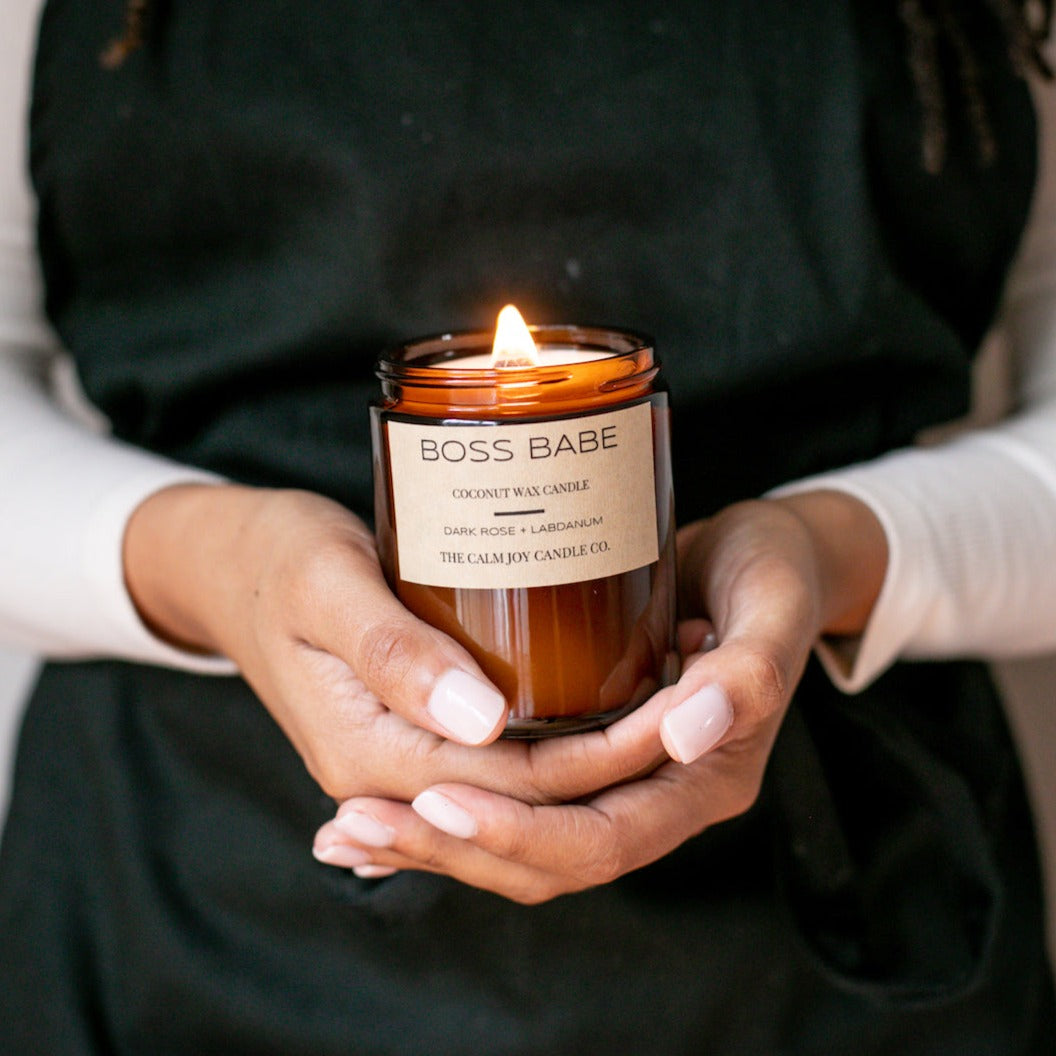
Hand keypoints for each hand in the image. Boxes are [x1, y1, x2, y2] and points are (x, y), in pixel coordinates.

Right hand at [122, 484, 667, 803]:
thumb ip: (395, 655)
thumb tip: (482, 722)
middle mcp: (389, 777)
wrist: (227, 565)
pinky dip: (561, 746)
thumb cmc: (275, 558)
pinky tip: (613, 707)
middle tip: (698, 702)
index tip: (677, 709)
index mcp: (369, 755)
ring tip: (674, 703)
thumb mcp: (326, 587)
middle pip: (529, 803)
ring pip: (522, 793)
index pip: (512, 788)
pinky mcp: (416, 733)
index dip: (602, 759)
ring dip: (599, 762)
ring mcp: (402, 761)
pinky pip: (501, 764)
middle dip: (619, 764)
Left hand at [312, 492, 887, 899]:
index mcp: (706, 783)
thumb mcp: (772, 606)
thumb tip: (684, 733)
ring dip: (440, 840)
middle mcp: (660, 795)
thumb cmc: (773, 573)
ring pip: (525, 839)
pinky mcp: (590, 746)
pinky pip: (520, 799)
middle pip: (549, 859)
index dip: (520, 831)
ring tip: (346, 828)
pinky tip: (387, 803)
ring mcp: (623, 777)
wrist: (766, 557)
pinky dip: (456, 809)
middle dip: (453, 848)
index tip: (438, 802)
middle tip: (355, 825)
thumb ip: (746, 671)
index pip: (602, 840)